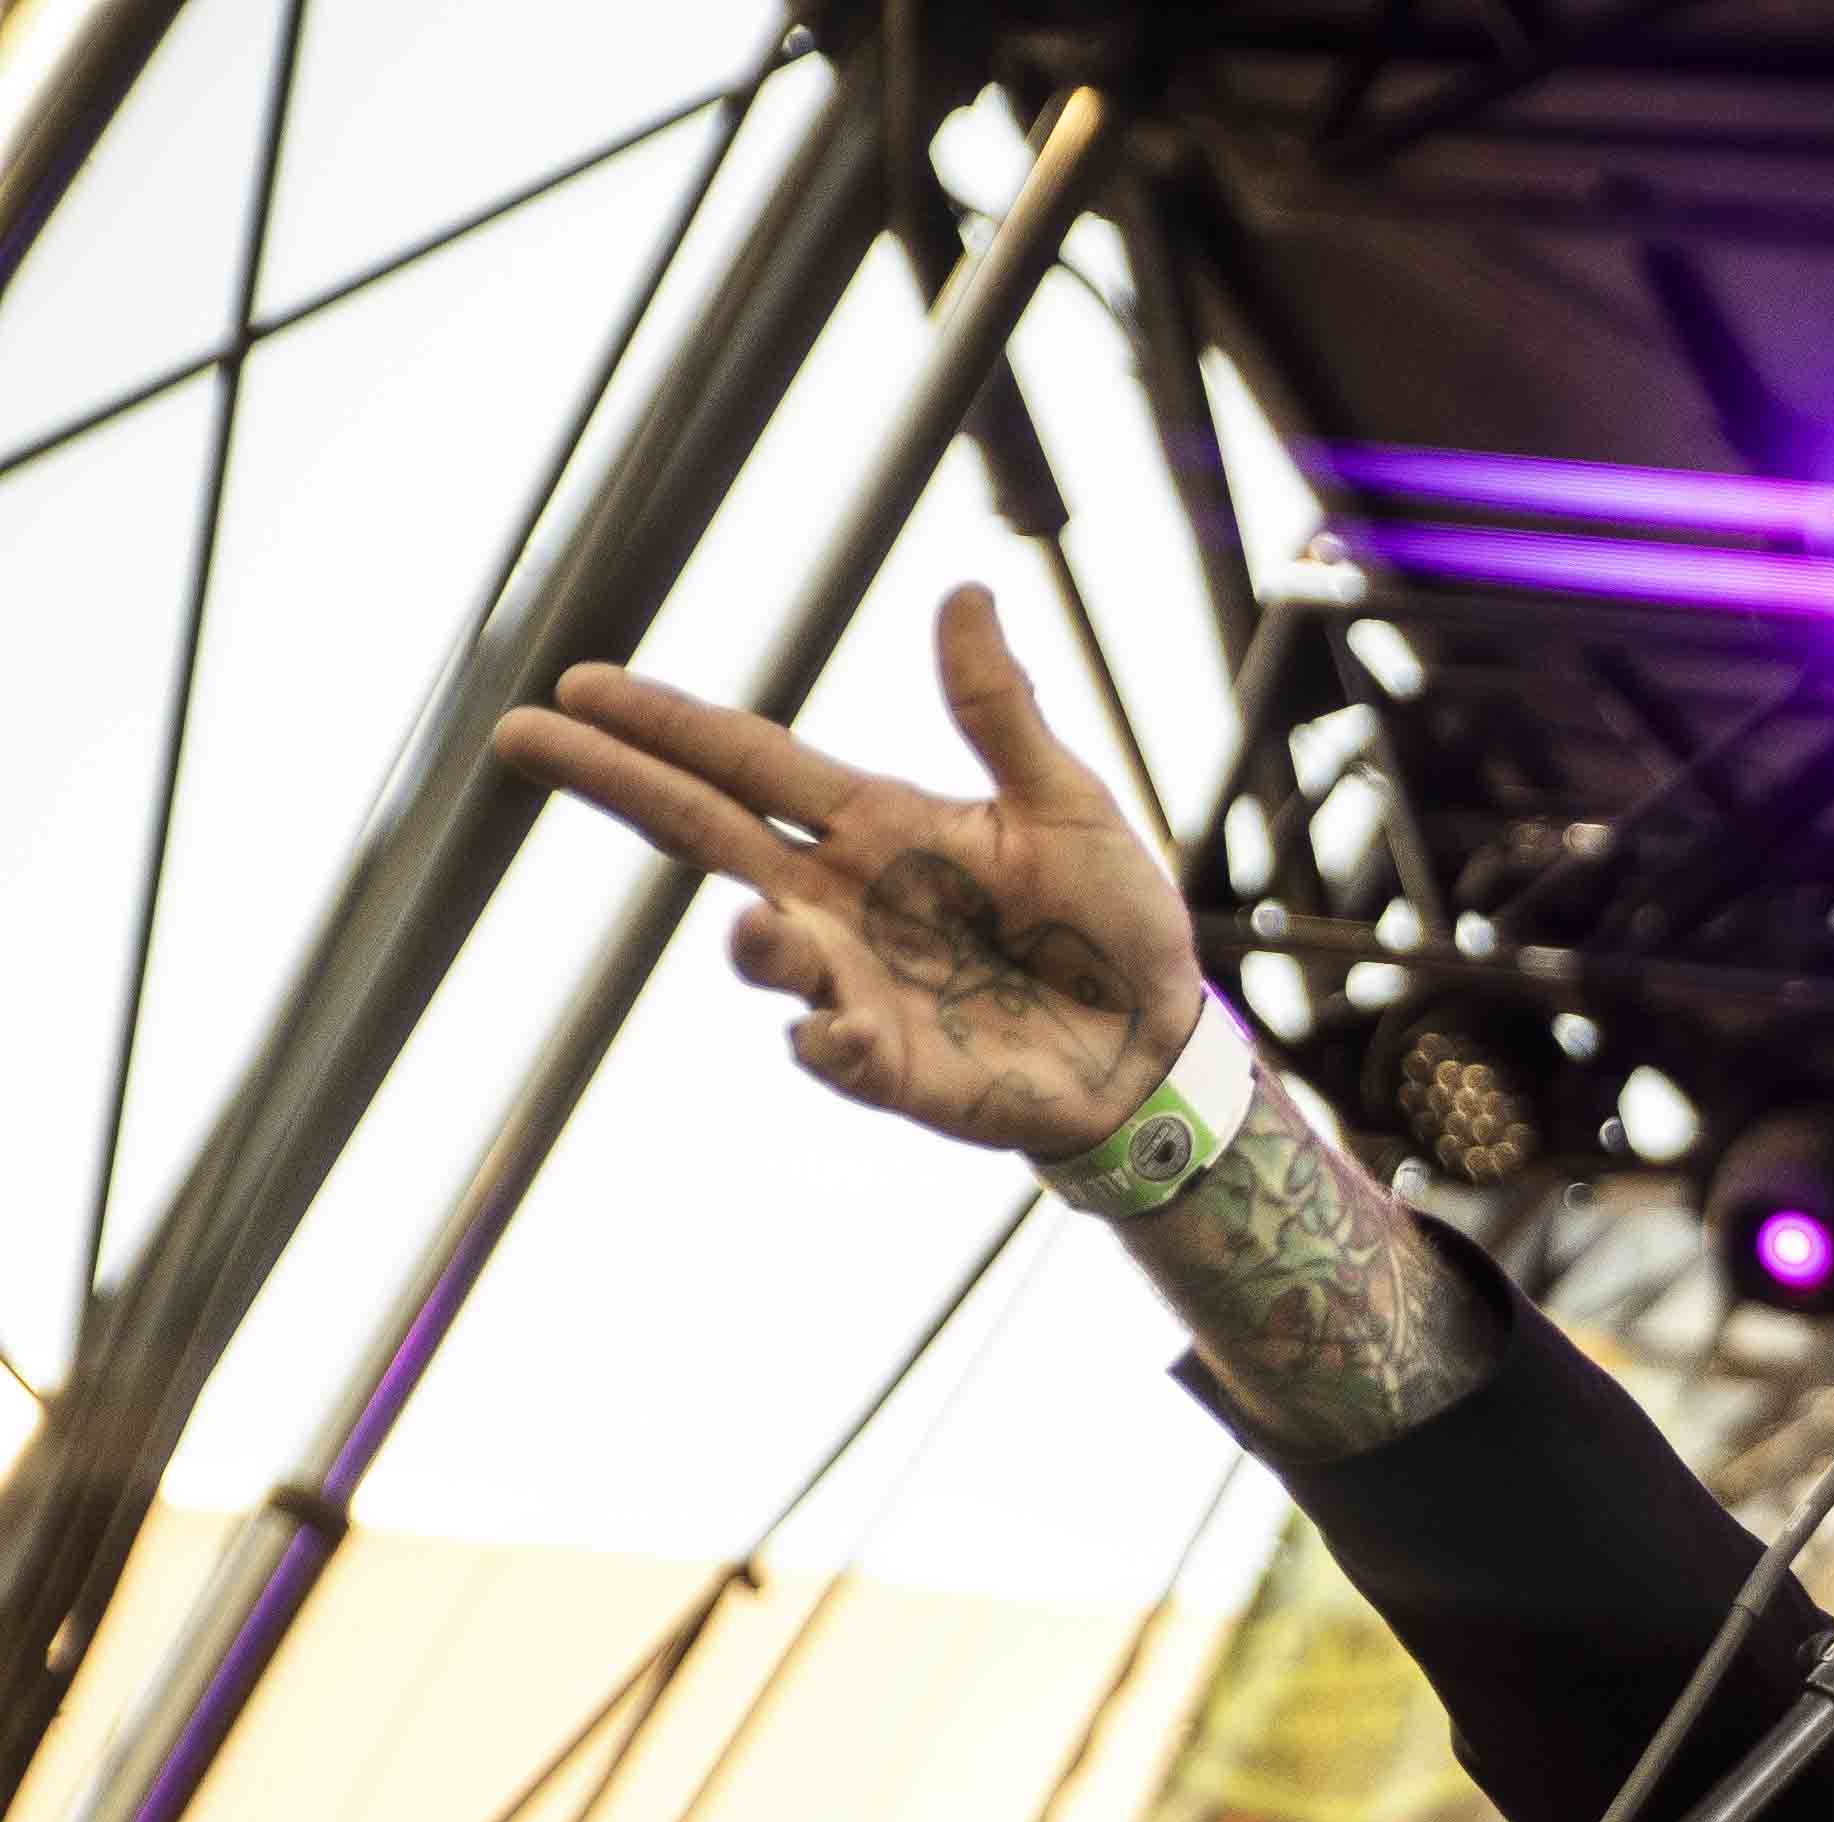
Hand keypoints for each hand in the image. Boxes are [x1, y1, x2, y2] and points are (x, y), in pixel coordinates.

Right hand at [488, 585, 1195, 1155]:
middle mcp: (839, 897)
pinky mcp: (892, 1065)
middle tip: (522, 738)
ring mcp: (855, 981)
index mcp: (874, 823)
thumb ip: (1001, 714)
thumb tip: (964, 593)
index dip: (665, 723)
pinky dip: (827, 1042)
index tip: (577, 684)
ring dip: (753, 941)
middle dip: (615, 784)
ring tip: (759, 929)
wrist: (1160, 1042)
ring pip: (766, 950)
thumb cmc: (1108, 921)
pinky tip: (832, 1031)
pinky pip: (836, 1051)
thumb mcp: (1066, 804)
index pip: (746, 759)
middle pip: (704, 831)